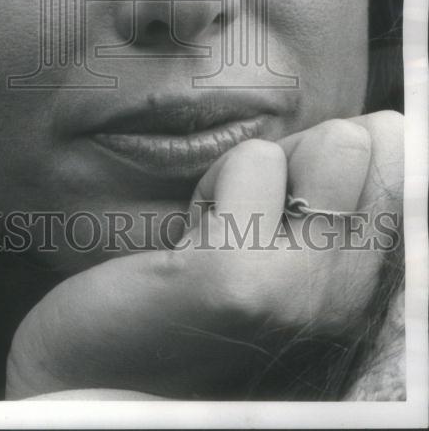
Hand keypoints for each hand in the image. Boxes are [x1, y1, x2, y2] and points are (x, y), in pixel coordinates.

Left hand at [5, 111, 402, 399]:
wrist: (100, 374)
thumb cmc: (187, 291)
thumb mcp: (281, 242)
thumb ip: (330, 193)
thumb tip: (381, 125)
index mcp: (365, 290)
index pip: (412, 166)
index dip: (353, 148)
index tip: (295, 197)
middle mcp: (353, 302)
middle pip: (380, 142)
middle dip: (304, 151)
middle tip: (252, 210)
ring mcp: (303, 295)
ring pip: (334, 143)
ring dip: (256, 167)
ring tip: (221, 225)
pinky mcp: (238, 280)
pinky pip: (254, 161)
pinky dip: (216, 180)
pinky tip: (190, 238)